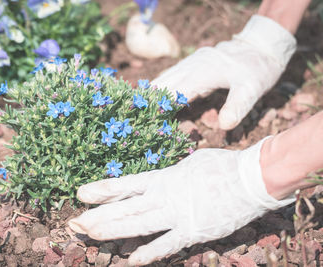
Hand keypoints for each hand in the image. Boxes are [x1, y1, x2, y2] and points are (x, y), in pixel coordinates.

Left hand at [68, 138, 293, 264]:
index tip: (80, 193)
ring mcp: (177, 215)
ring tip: (90, 235)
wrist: (251, 178)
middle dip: (99, 215)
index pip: (126, 185)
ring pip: (139, 225)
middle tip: (75, 222)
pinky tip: (131, 261)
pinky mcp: (193, 232)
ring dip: (113, 231)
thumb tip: (158, 179)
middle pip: (125, 207)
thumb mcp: (190, 163)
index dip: (102, 190)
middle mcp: (164, 197)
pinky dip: (149, 253)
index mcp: (163, 178)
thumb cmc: (221, 166)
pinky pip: (167, 245)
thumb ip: (171, 174)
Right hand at [152, 15, 295, 129]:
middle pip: (163, 84)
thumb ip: (237, 106)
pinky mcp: (193, 63)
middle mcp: (191, 66)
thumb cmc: (257, 68)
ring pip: (165, 78)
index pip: (173, 93)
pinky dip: (163, 87)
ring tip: (140, 109)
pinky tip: (158, 96)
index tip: (146, 120)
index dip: (159, 107)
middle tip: (136, 117)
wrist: (261, 45)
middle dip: (149, 100)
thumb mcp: (252, 88)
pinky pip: (172, 75)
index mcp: (201, 73)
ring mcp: (191, 63)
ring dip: (153, 93)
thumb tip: (223, 126)